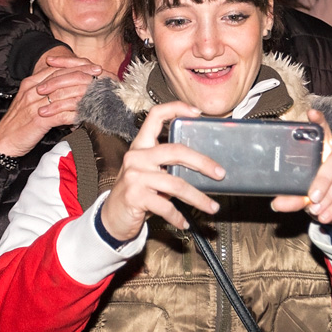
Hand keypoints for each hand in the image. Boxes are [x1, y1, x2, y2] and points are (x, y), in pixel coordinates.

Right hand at [0, 49, 102, 156]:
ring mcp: (35, 104)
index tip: (92, 67)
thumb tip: (65, 90)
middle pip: (62, 77)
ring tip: (99, 94)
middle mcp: (32, 91)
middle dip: (84, 75)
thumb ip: (44, 94)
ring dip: (83, 94)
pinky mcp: (38, 120)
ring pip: (64, 94)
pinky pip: (62, 114)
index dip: (76, 67)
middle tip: (100, 75)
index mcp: (30, 84)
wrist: (1, 143)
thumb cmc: (18, 124)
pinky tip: (87, 115)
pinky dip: (76, 114)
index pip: (56, 70)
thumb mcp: (29, 103)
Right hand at [99, 102, 224, 241]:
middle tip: (220, 173)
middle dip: (202, 163)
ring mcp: (134, 176)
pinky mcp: (135, 196)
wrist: (111, 217)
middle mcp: (136, 157)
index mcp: (141, 146)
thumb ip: (167, 164)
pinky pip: (165, 206)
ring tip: (211, 207)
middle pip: (176, 151)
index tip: (197, 113)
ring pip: (176, 183)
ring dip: (198, 198)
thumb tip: (204, 165)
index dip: (176, 109)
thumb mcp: (148, 172)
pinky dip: (178, 216)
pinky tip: (185, 222)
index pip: (156, 116)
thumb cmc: (136, 193)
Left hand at [271, 108, 331, 228]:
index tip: (311, 114)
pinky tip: (327, 213)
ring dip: (329, 194)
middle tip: (312, 196)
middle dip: (322, 178)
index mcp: (328, 152)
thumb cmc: (325, 198)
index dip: (319, 122)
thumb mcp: (307, 198)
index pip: (324, 133)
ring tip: (318, 208)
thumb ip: (294, 198)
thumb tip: (277, 203)